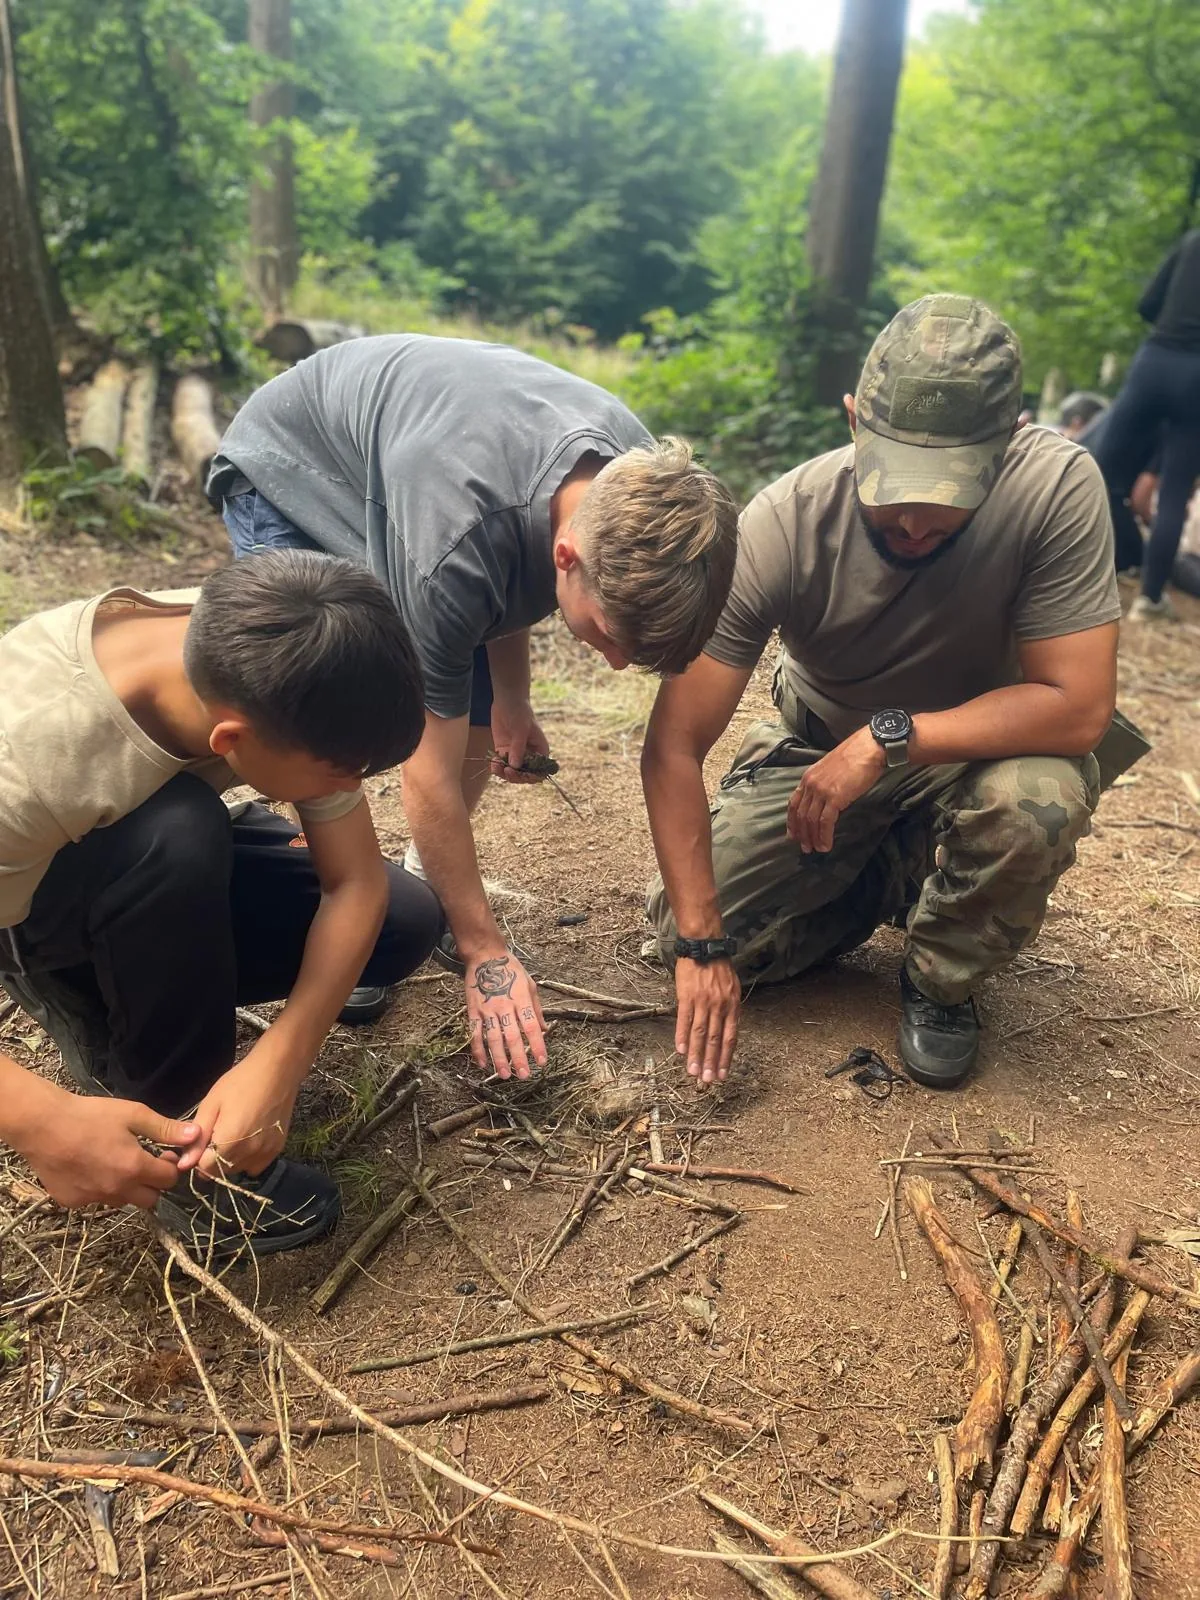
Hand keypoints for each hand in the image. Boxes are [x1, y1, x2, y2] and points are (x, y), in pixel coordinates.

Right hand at [14, 1083, 199, 1209]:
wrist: (42, 1124)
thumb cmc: (90, 1115)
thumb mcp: (133, 1115)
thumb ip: (166, 1129)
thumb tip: (197, 1135)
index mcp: (135, 1168)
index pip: (169, 1180)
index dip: (170, 1166)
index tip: (163, 1154)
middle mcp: (117, 1190)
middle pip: (150, 1199)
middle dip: (153, 1183)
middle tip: (142, 1162)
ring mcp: (93, 1199)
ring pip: (122, 1202)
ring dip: (126, 1188)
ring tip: (114, 1162)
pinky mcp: (72, 1202)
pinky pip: (95, 1200)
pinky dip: (98, 1188)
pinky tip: (89, 1167)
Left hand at [182, 1045, 303, 1179]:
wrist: (278, 1070)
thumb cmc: (240, 1082)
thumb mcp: (211, 1104)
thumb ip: (197, 1138)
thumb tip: (184, 1165)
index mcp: (230, 1141)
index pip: (205, 1169)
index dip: (198, 1156)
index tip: (201, 1140)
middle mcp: (250, 1152)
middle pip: (221, 1172)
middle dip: (213, 1158)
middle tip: (217, 1132)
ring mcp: (266, 1152)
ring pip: (238, 1169)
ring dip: (230, 1159)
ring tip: (233, 1133)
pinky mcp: (277, 1149)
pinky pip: (255, 1166)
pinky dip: (247, 1159)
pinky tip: (248, 1139)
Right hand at [465, 950, 546, 1078]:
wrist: (484, 955)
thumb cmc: (510, 969)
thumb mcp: (529, 984)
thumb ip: (537, 1008)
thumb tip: (545, 1030)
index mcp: (521, 998)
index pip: (531, 1026)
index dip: (537, 1045)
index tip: (542, 1061)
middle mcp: (505, 1005)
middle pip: (513, 1036)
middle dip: (519, 1058)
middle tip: (524, 1075)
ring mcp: (487, 1009)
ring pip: (493, 1038)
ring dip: (499, 1058)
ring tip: (505, 1075)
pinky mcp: (473, 1010)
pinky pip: (475, 1033)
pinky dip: (478, 1050)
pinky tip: (482, 1064)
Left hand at [489, 699, 549, 782]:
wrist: (507, 700)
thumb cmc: (520, 712)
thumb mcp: (521, 729)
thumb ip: (518, 748)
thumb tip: (515, 767)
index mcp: (540, 751)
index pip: (540, 771)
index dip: (532, 777)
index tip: (522, 775)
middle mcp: (530, 755)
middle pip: (525, 775)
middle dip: (516, 776)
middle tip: (507, 771)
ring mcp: (516, 754)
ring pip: (512, 772)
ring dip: (504, 774)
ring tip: (497, 768)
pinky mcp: (504, 750)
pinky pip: (501, 765)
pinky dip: (497, 768)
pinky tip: (493, 764)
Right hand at [675, 958, 740, 1084]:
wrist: (704, 946)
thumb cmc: (719, 967)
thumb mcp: (733, 988)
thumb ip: (730, 1009)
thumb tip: (728, 1030)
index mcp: (732, 1006)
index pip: (730, 1038)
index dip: (726, 1058)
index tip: (722, 1075)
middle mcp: (719, 1006)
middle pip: (715, 1040)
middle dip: (711, 1063)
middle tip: (707, 1081)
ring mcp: (702, 1002)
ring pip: (700, 1034)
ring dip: (696, 1055)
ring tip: (693, 1072)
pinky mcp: (686, 996)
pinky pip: (684, 1020)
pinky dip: (682, 1036)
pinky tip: (681, 1051)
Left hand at [787, 728, 884, 852]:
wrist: (869, 748)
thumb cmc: (856, 756)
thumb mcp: (831, 768)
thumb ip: (824, 782)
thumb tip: (825, 799)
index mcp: (808, 777)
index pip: (794, 802)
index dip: (792, 821)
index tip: (793, 834)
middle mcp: (811, 784)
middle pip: (800, 814)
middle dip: (801, 833)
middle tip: (805, 847)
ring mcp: (821, 790)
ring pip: (811, 820)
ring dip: (813, 838)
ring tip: (816, 849)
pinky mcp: (835, 797)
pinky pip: (825, 822)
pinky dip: (824, 836)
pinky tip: (826, 845)